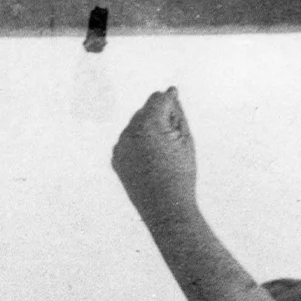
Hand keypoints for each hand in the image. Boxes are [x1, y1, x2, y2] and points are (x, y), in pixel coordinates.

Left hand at [112, 88, 197, 224]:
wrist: (165, 208)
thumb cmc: (181, 173)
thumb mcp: (185, 138)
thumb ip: (177, 112)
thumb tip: (170, 92)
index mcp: (148, 124)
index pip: (159, 98)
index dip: (170, 100)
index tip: (177, 106)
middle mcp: (129, 132)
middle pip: (146, 110)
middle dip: (159, 118)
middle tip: (172, 142)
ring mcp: (119, 146)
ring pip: (135, 125)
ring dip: (148, 131)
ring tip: (162, 155)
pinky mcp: (115, 158)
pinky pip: (128, 141)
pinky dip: (138, 146)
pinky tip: (150, 162)